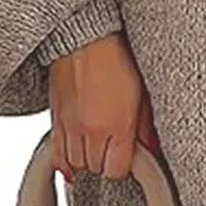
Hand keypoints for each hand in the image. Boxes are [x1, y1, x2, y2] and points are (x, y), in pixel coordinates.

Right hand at [46, 31, 160, 182]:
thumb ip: (146, 124)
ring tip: (97, 152)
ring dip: (86, 163)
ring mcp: (69, 125)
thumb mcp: (142, 90)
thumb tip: (152, 147)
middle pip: (94, 170)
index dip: (124, 167)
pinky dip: (66, 158)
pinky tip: (76, 153)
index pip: (116, 170)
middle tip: (115, 151)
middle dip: (105, 164)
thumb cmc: (115, 54)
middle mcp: (89, 130)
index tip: (129, 157)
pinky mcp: (54, 118)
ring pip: (73, 166)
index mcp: (115, 124)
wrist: (84, 35)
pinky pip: (56, 153)